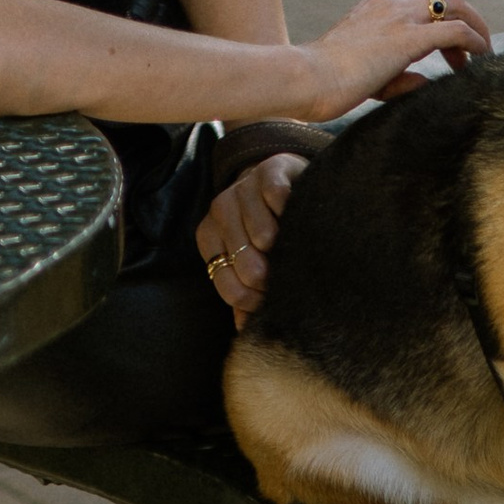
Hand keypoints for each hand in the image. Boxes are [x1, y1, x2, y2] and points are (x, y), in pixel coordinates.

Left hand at [196, 153, 304, 330]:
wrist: (279, 176)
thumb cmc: (265, 230)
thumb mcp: (249, 260)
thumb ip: (245, 295)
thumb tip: (245, 333)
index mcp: (210, 237)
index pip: (229, 286)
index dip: (253, 301)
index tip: (272, 300)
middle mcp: (220, 210)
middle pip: (244, 263)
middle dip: (268, 277)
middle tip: (285, 279)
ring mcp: (242, 188)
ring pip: (260, 231)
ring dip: (279, 244)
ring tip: (289, 247)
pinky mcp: (269, 170)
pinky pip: (275, 195)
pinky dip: (286, 209)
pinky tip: (294, 215)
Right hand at [295, 0, 489, 118]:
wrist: (305, 77)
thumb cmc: (325, 81)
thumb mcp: (364, 74)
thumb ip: (397, 76)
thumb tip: (424, 81)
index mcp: (377, 8)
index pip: (423, 2)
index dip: (444, 23)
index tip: (451, 54)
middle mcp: (391, 4)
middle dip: (466, 19)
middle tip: (471, 54)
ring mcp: (400, 17)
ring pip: (455, 5)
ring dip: (475, 28)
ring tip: (482, 55)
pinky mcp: (408, 38)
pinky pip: (454, 32)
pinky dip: (473, 42)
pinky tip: (479, 59)